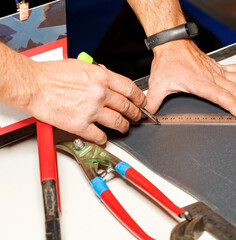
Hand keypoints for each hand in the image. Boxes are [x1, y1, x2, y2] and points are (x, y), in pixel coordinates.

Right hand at [26, 59, 145, 143]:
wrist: (33, 85)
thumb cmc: (52, 74)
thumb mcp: (82, 66)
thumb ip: (99, 74)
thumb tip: (109, 81)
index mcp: (102, 77)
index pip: (130, 89)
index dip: (139, 98)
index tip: (141, 102)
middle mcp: (100, 93)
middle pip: (127, 107)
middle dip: (135, 114)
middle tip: (136, 117)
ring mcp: (91, 110)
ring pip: (117, 122)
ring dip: (123, 127)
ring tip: (124, 128)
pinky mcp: (80, 124)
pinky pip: (99, 135)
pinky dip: (103, 138)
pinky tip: (103, 137)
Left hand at [145, 40, 235, 117]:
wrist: (172, 43)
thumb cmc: (167, 63)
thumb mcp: (158, 84)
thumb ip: (153, 101)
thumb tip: (146, 115)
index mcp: (200, 83)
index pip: (220, 96)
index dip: (233, 105)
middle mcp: (212, 76)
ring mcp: (218, 71)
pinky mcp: (219, 66)